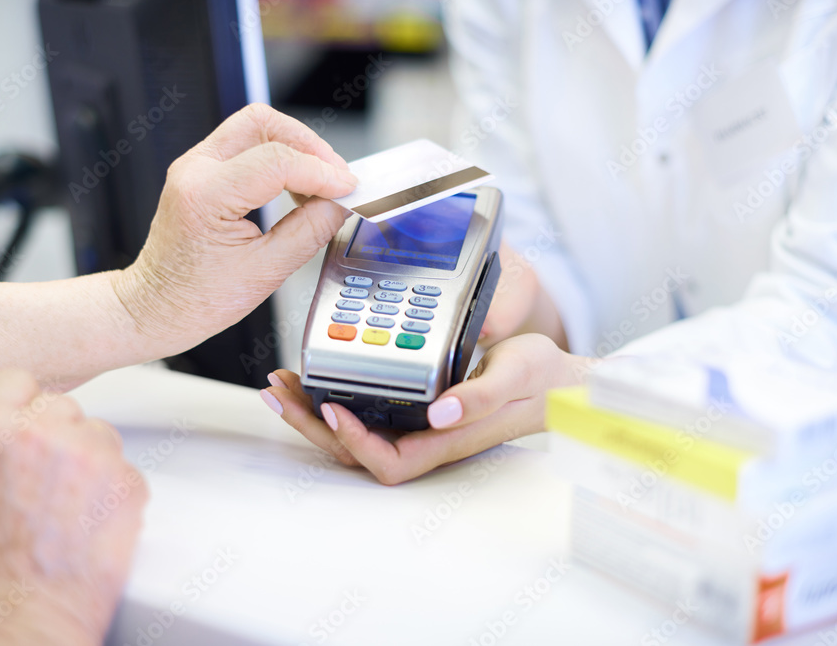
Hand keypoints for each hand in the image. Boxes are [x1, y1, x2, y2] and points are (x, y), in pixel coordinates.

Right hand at [0, 370, 148, 645]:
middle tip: (48, 476)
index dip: (23, 402)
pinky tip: (91, 519)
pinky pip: (126, 469)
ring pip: (101, 434)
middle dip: (59, 434)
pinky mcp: (128, 482)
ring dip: (91, 460)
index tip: (28, 417)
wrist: (24, 613)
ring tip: (69, 504)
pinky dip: (115, 491)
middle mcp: (42, 433)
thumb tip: (2, 433)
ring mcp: (91, 455)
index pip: (17, 380)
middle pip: (64, 406)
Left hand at [112, 103, 357, 353]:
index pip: (276, 161)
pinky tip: (298, 186)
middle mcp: (194, 169)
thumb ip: (309, 232)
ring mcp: (195, 165)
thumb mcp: (265, 273)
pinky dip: (280, 157)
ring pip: (257, 126)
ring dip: (296, 148)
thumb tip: (339, 204)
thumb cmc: (194, 300)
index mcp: (204, 196)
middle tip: (336, 178)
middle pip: (264, 122)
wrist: (155, 308)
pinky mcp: (203, 170)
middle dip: (309, 145)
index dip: (321, 172)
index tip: (348, 189)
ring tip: (320, 184)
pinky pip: (248, 144)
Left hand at [259, 334, 588, 484]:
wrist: (557, 380)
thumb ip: (479, 397)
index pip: (388, 462)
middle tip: (279, 392)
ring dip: (313, 412)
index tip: (329, 407)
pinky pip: (365, 411)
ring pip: (354, 433)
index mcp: (446, 440)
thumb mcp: (515, 376)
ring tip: (284, 385)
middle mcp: (426, 439)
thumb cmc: (540, 381)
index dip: (354, 442)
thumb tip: (440, 412)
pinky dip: (335, 394)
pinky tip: (318, 374)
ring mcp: (418, 427)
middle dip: (311, 426)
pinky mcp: (415, 407)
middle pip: (356, 451)